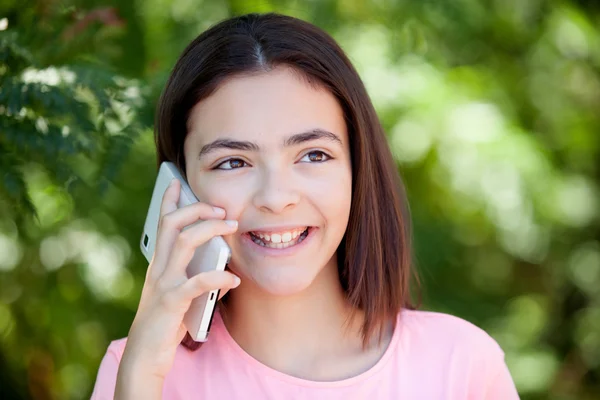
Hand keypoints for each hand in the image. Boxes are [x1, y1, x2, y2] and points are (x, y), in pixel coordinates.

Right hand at [119, 179, 239, 379]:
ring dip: (209, 230)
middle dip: (197, 209)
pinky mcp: (172, 302)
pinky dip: (218, 277)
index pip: (162, 223)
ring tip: (232, 227)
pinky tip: (234, 279)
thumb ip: (195, 275)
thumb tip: (224, 265)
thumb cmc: (166, 320)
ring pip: (183, 243)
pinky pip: (196, 283)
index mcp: (160, 263)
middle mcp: (159, 267)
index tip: (176, 180)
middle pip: (173, 224)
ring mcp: (163, 283)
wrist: (145, 353)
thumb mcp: (179, 292)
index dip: (168, 200)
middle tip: (221, 209)